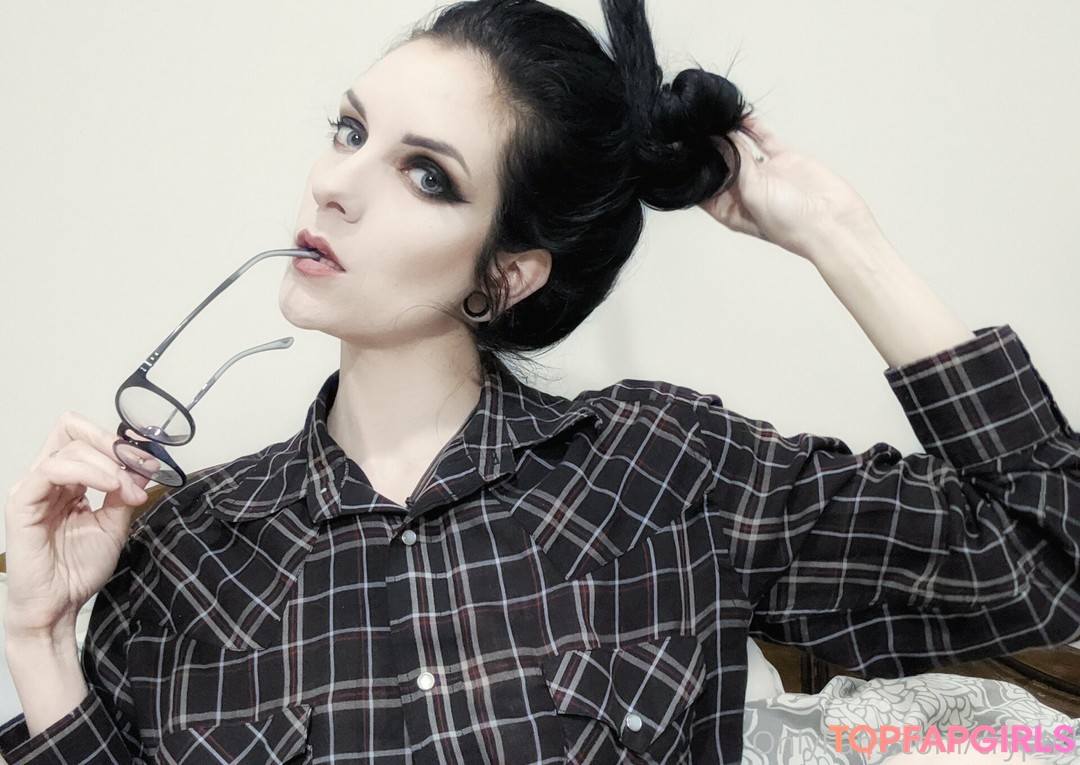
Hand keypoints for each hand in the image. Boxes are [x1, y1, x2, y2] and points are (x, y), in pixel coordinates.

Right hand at [4, 413, 149, 640]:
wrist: (59, 605)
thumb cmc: (78, 569)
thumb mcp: (114, 523)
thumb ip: (125, 492)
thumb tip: (145, 465)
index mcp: (68, 480)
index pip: (85, 438)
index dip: (119, 441)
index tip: (150, 458)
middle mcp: (48, 479)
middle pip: (72, 430)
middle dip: (112, 441)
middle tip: (140, 462)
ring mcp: (33, 488)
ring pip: (69, 448)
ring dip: (109, 464)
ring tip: (128, 490)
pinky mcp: (22, 503)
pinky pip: (52, 470)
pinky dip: (88, 472)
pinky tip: (110, 487)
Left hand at [699, 119, 876, 261]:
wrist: (833, 221)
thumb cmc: (791, 224)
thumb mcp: (753, 196)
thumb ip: (737, 167)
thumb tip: (722, 142)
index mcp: (732, 211)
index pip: (704, 190)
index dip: (692, 173)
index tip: (676, 155)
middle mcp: (746, 192)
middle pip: (721, 167)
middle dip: (707, 151)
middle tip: (687, 129)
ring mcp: (766, 174)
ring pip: (741, 149)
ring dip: (727, 136)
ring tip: (709, 118)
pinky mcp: (785, 159)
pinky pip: (763, 139)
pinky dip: (751, 127)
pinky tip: (736, 115)